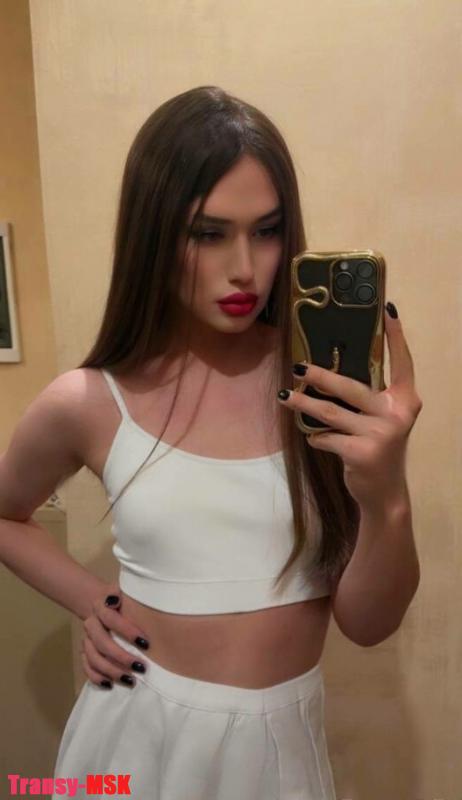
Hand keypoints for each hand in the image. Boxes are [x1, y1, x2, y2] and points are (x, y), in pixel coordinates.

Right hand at [80, 584, 150, 688]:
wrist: (102, 603)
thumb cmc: (122, 601)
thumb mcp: (127, 592)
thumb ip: (126, 595)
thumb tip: (123, 599)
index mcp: (100, 606)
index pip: (110, 619)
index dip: (127, 631)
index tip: (146, 643)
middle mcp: (91, 624)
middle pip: (102, 643)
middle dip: (121, 657)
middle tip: (141, 667)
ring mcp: (86, 639)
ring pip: (93, 658)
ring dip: (112, 671)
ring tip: (131, 680)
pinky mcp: (85, 652)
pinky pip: (87, 667)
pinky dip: (97, 677)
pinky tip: (110, 684)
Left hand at [277, 303, 422, 512]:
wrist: (384, 492)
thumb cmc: (378, 447)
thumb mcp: (383, 419)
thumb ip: (370, 397)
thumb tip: (331, 369)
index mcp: (405, 400)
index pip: (403, 362)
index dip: (396, 336)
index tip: (388, 310)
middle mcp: (397, 413)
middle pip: (352, 387)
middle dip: (321, 376)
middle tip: (298, 367)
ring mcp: (381, 434)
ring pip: (331, 412)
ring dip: (304, 404)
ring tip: (286, 396)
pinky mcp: (362, 452)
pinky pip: (327, 438)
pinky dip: (316, 437)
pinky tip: (312, 437)